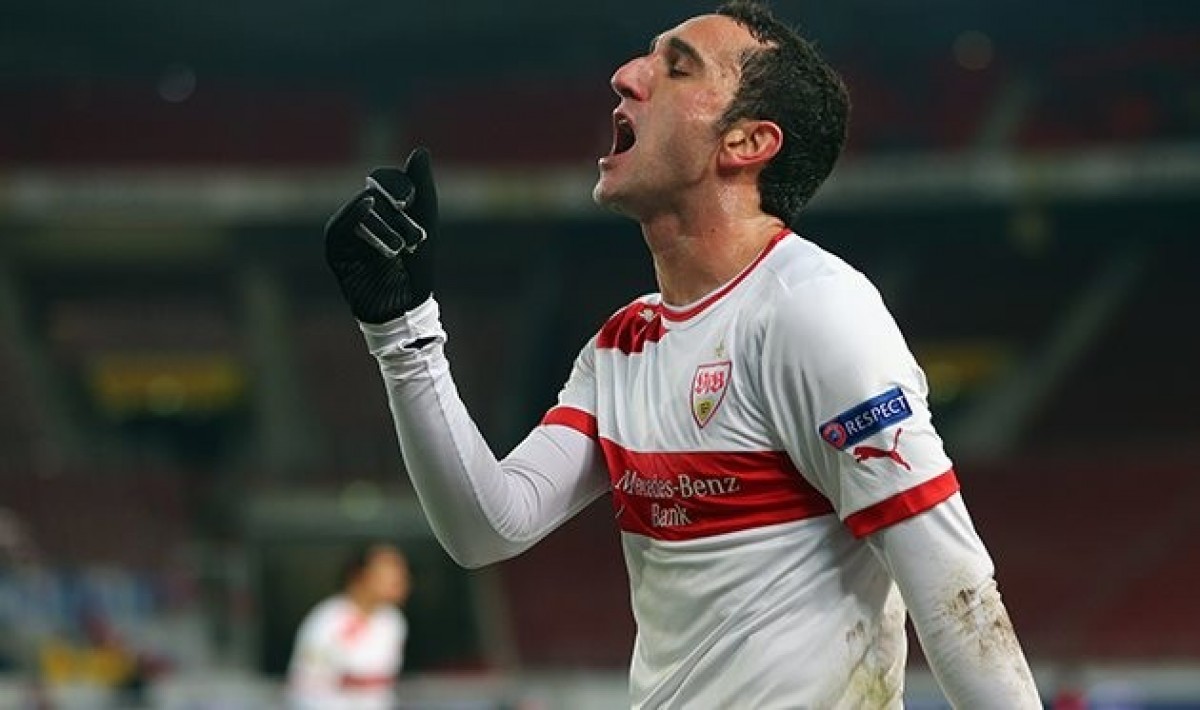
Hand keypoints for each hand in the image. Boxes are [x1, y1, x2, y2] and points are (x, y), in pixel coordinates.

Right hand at [325, 147, 437, 322]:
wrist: (406, 306)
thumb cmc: (418, 266)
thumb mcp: (425, 221)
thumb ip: (422, 187)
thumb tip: (420, 150)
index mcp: (382, 208)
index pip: (384, 182)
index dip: (397, 185)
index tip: (411, 200)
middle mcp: (362, 218)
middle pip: (374, 196)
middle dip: (396, 214)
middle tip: (414, 237)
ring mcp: (347, 234)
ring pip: (360, 212)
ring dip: (384, 224)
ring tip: (403, 247)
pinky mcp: (336, 252)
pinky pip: (338, 228)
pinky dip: (352, 214)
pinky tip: (368, 205)